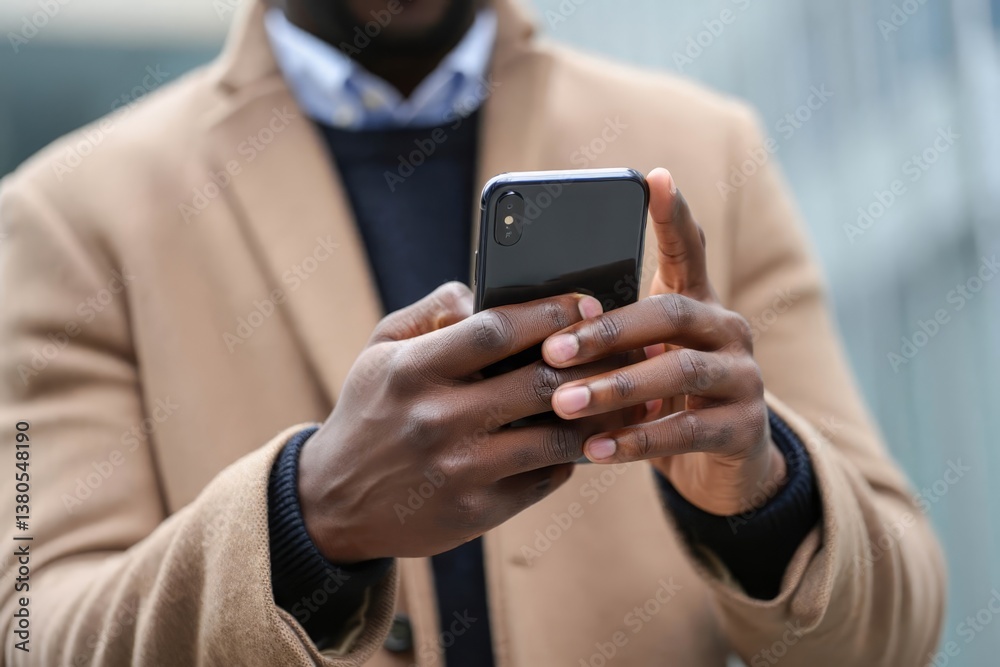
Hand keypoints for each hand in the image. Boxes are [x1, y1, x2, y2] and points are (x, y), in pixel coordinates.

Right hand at [298, 282, 613, 561]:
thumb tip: (485, 289)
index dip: (551, 312)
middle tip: (624, 345)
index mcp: (412, 371)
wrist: (334, 502)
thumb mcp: (381, 351)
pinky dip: (574, 453)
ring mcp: (460, 470)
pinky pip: (546, 477)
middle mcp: (437, 420)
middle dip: (593, 359)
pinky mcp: (477, 511)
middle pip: (539, 382)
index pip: (497, 330)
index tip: (586, 302)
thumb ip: (432, 312)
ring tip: (625, 392)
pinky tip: (588, 434)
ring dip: (600, 413)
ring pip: (556, 436)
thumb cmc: (370, 412)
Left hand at [541, 168, 785, 516]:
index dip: (674, 215)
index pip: (688, 249)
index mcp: (697, 304)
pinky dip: (637, 439)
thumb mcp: (638, 362)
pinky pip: (687, 430)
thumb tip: (532, 325)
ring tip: (563, 404)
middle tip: (552, 352)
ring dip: (616, 388)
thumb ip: (607, 338)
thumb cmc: (664, 401)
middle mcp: (727, 330)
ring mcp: (743, 376)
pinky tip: (596, 449)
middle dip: (606, 331)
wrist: (723, 466)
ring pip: (679, 371)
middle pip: (670, 313)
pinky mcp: (745, 426)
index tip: (654, 179)